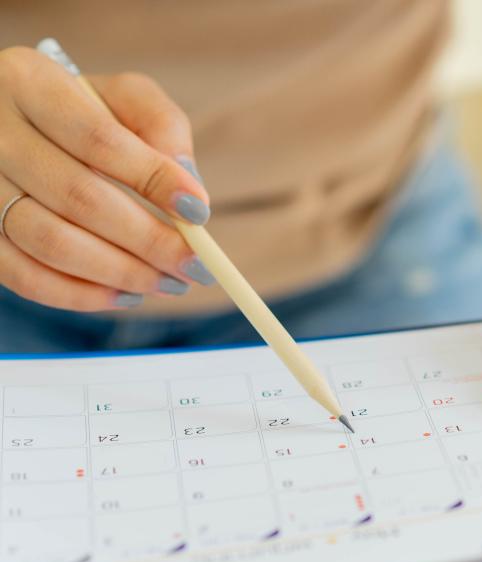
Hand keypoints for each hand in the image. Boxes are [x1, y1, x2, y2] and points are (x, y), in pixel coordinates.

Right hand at [0, 46, 212, 311]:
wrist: (12, 126)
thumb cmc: (81, 110)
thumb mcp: (122, 97)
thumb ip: (161, 126)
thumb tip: (189, 188)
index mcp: (29, 83)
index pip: (97, 139)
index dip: (153, 179)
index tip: (199, 212)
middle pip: (77, 197)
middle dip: (148, 240)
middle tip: (196, 265)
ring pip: (50, 242)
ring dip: (121, 272)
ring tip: (169, 283)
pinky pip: (22, 276)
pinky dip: (81, 294)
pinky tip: (126, 294)